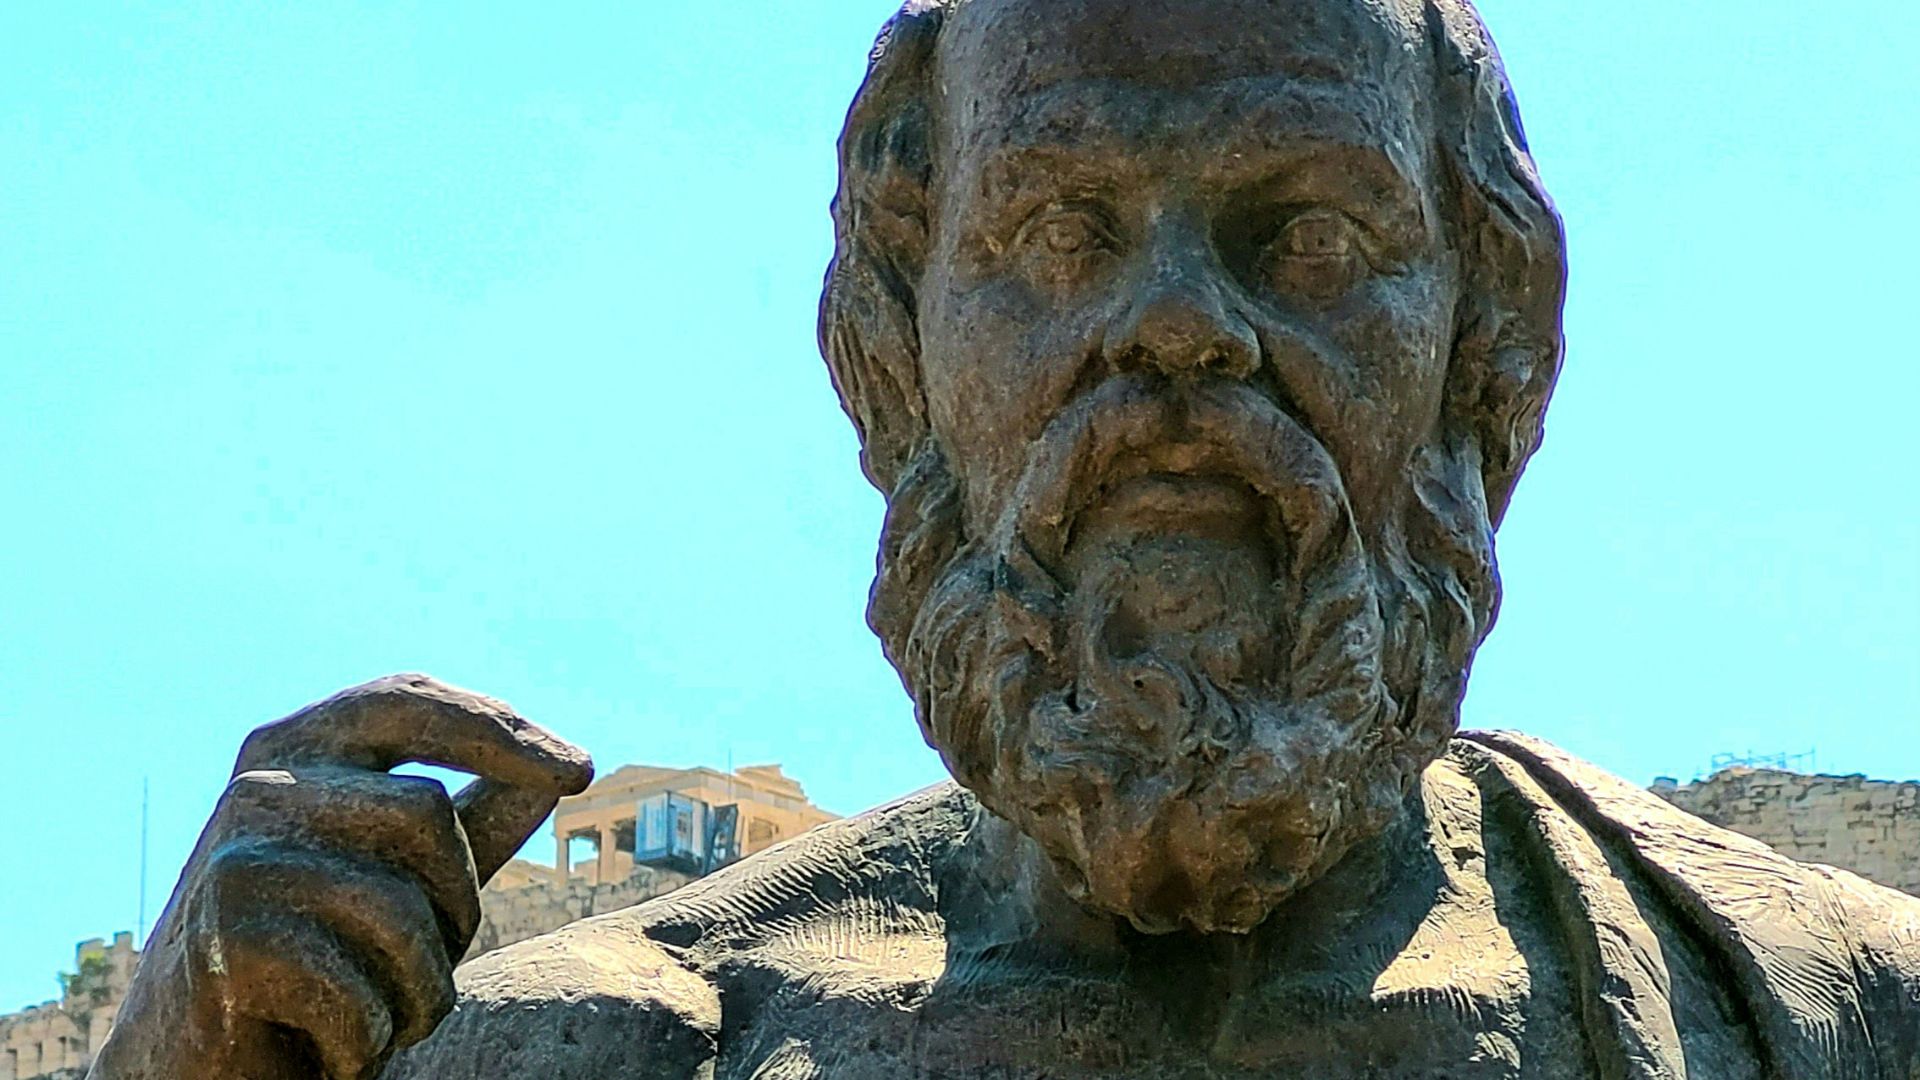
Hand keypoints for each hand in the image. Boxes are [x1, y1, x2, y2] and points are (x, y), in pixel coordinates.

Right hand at [88, 674, 593, 1079]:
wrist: (202, 1056)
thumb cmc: (325, 950)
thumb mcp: (408, 874)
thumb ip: (478, 820)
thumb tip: (563, 766)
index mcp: (297, 745)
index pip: (407, 697)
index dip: (498, 726)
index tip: (579, 769)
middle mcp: (259, 785)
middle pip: (423, 814)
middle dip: (458, 900)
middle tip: (434, 957)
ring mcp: (235, 859)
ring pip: (400, 911)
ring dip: (420, 986)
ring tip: (383, 1007)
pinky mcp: (226, 940)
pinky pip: (358, 987)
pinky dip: (372, 1034)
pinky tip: (336, 1043)